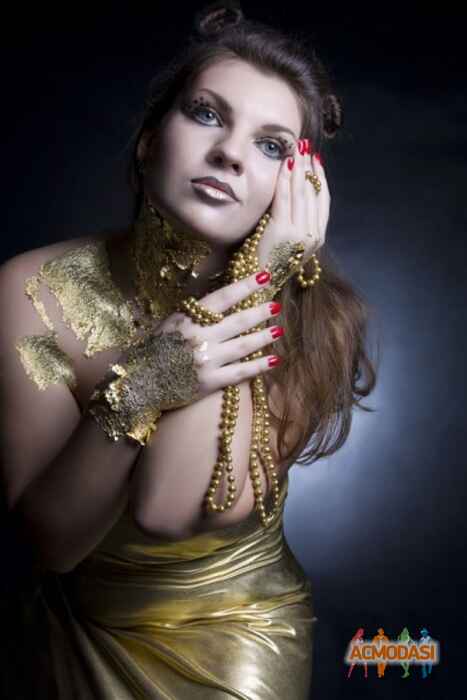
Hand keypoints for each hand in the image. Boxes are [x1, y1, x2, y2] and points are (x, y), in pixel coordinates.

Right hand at [153, 270, 283, 402]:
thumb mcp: (170, 323)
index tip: (264, 277)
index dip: (245, 286)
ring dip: (263, 337)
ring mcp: (206, 360)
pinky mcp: (210, 382)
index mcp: (188, 318)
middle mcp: (199, 337)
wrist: (136, 383)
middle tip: (276, 305)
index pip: (223, 297)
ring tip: (278, 330)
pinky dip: (259, 366)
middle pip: (238, 321)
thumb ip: (194, 314)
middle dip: (260, 312)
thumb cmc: (151, 350)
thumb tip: (222, 301)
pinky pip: (241, 372)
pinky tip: (274, 360)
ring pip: (243, 345)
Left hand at [256, 138, 330, 274]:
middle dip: (310, 167)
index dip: (320, 178)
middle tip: (305, 146)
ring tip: (297, 150)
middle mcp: (313, 236)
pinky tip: (285, 164)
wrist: (255, 285)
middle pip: (314, 193)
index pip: (323, 201)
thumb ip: (294, 219)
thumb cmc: (266, 262)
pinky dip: (285, 178)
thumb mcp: (286, 239)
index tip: (316, 160)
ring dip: (299, 168)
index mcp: (317, 238)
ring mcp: (299, 234)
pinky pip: (284, 198)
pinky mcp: (282, 231)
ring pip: (301, 192)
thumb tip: (295, 190)